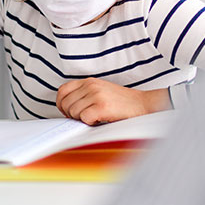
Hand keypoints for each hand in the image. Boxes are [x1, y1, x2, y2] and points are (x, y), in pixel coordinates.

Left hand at [56, 77, 171, 125]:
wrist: (143, 104)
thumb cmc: (122, 102)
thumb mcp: (100, 91)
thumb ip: (84, 95)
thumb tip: (66, 108)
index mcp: (89, 81)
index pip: (62, 91)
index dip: (61, 104)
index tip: (67, 112)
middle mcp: (91, 85)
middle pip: (65, 103)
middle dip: (71, 114)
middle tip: (83, 117)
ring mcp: (96, 95)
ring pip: (73, 112)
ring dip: (81, 119)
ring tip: (94, 118)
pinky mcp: (102, 106)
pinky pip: (84, 118)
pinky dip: (90, 122)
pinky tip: (99, 120)